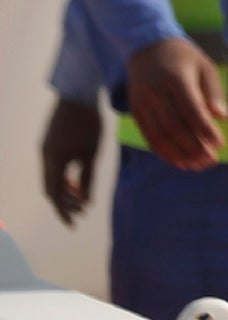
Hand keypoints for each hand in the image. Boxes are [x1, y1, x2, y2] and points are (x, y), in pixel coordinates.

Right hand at [41, 97, 99, 222]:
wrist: (77, 95)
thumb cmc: (89, 123)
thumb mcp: (93, 153)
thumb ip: (88, 177)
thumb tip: (87, 201)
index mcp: (54, 161)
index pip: (55, 195)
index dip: (64, 211)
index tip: (74, 224)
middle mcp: (44, 157)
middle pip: (51, 189)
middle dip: (66, 202)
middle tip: (82, 212)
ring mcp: (44, 150)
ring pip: (51, 178)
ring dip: (65, 190)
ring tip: (83, 199)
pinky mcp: (48, 144)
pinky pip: (52, 167)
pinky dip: (63, 177)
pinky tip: (77, 180)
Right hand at [124, 36, 226, 169]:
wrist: (147, 48)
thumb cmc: (184, 59)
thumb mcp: (204, 66)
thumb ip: (212, 91)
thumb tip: (222, 116)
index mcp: (175, 79)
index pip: (191, 110)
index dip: (205, 129)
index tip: (220, 143)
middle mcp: (155, 92)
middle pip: (174, 127)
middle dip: (193, 147)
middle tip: (211, 160)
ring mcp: (142, 103)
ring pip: (159, 135)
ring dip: (179, 154)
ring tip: (197, 166)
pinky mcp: (136, 111)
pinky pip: (149, 136)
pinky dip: (164, 152)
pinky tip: (179, 161)